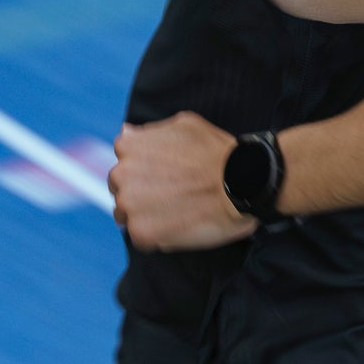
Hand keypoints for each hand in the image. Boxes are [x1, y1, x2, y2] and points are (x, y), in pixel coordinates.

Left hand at [108, 114, 250, 251]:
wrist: (242, 184)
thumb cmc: (217, 154)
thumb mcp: (183, 125)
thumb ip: (150, 132)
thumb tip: (128, 131)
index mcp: (128, 146)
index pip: (123, 162)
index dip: (144, 172)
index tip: (164, 178)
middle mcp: (121, 175)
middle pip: (121, 190)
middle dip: (141, 193)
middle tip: (172, 197)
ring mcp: (129, 206)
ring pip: (127, 215)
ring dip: (146, 216)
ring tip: (176, 213)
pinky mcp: (142, 233)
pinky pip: (142, 238)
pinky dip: (158, 235)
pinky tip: (180, 226)